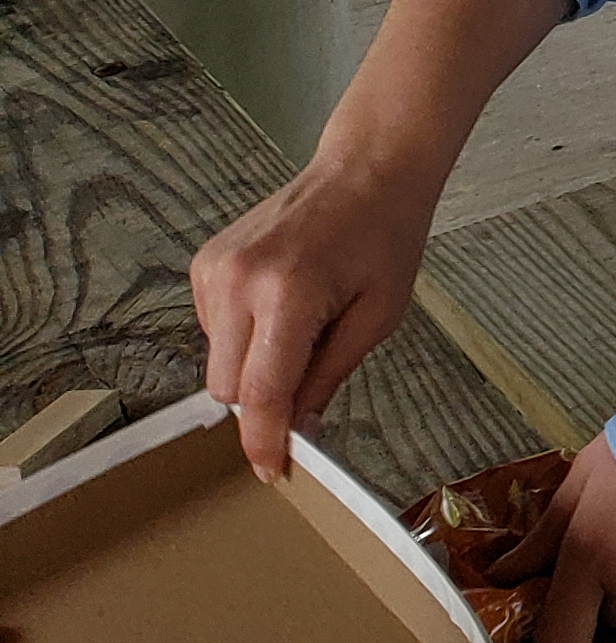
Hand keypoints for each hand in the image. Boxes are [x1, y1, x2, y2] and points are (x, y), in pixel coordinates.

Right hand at [192, 149, 447, 481]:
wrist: (367, 170)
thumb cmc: (385, 238)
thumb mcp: (377, 317)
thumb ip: (328, 378)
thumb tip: (298, 433)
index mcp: (288, 294)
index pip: (259, 393)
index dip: (263, 441)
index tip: (271, 472)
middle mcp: (238, 281)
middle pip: (227, 388)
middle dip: (264, 400)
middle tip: (311, 372)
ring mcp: (214, 270)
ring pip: (216, 363)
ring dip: (253, 363)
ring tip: (304, 317)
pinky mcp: (204, 264)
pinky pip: (212, 330)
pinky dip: (242, 334)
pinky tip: (282, 300)